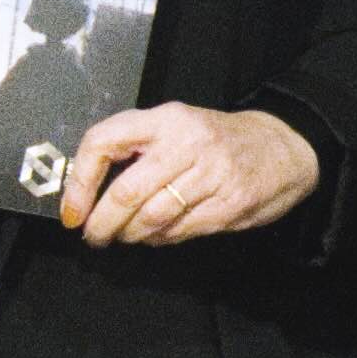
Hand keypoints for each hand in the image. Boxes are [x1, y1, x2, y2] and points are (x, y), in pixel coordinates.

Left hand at [60, 104, 318, 248]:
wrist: (283, 146)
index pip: (102, 142)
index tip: (72, 212)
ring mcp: (212, 173)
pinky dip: (160, 238)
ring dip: (130, 235)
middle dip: (102, 224)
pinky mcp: (231, 203)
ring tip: (125, 235)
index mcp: (164, 118)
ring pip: (151, 217)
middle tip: (94, 236)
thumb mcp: (175, 127)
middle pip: (126, 192)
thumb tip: (84, 193)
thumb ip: (135, 150)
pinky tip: (157, 235)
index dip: (79, 183)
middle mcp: (187, 142)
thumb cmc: (215, 140)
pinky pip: (180, 230)